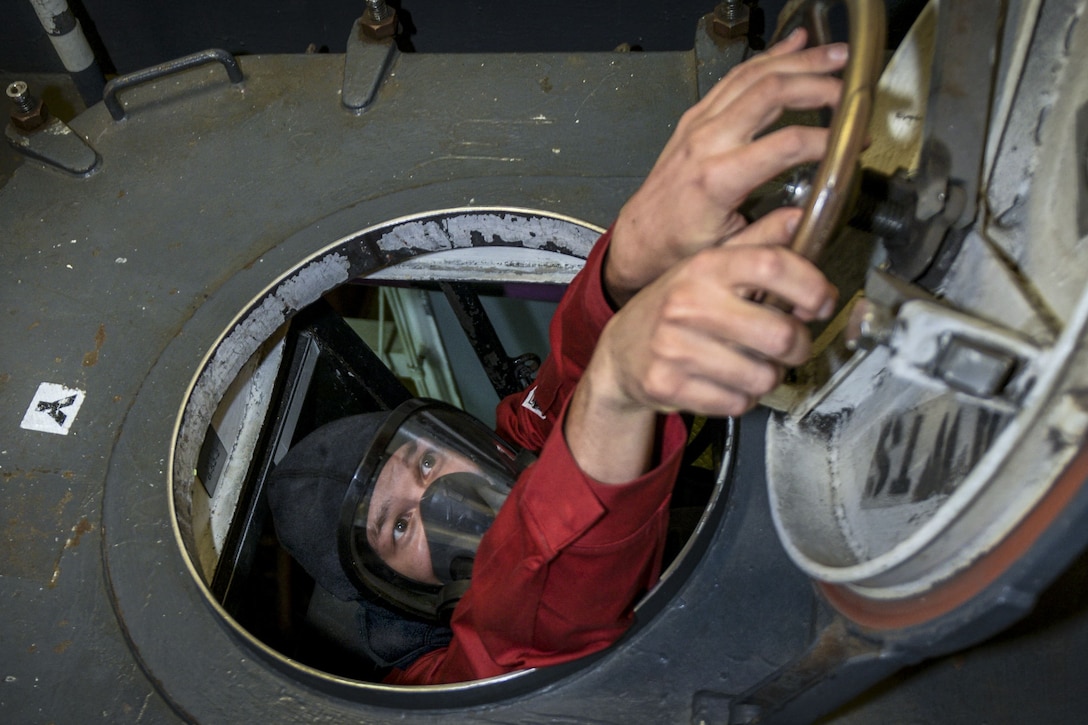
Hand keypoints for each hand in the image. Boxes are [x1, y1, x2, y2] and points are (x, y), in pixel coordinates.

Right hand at [592, 209, 837, 418]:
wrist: (620, 352)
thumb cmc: (673, 307)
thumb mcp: (710, 267)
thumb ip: (757, 243)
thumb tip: (799, 218)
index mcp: (704, 267)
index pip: (773, 265)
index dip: (812, 286)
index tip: (822, 302)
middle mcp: (688, 303)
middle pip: (780, 334)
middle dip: (798, 346)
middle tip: (790, 344)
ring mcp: (674, 346)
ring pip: (762, 377)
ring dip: (768, 376)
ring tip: (751, 363)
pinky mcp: (668, 384)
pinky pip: (736, 402)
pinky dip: (741, 398)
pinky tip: (726, 381)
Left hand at [604, 28, 848, 306]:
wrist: (640, 238)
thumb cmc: (678, 246)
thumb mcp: (728, 251)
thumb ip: (771, 233)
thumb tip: (809, 215)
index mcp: (717, 179)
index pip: (787, 144)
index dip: (828, 140)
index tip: (853, 145)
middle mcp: (706, 142)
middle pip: (770, 92)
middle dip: (818, 84)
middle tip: (852, 90)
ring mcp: (698, 124)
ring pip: (752, 76)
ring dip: (798, 60)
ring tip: (836, 55)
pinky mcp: (696, 118)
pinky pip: (734, 78)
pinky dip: (768, 58)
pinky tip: (794, 46)